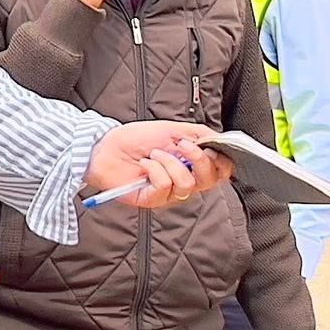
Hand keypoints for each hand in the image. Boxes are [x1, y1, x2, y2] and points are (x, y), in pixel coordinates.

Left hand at [88, 121, 233, 208]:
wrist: (108, 146)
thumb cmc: (138, 139)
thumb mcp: (174, 129)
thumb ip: (199, 134)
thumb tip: (219, 140)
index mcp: (192, 165)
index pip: (220, 172)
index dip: (221, 161)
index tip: (210, 147)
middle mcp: (184, 181)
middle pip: (210, 180)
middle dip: (199, 159)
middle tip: (182, 146)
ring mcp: (169, 192)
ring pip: (187, 184)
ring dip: (170, 162)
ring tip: (154, 154)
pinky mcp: (153, 199)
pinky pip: (164, 187)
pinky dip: (155, 169)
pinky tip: (144, 164)